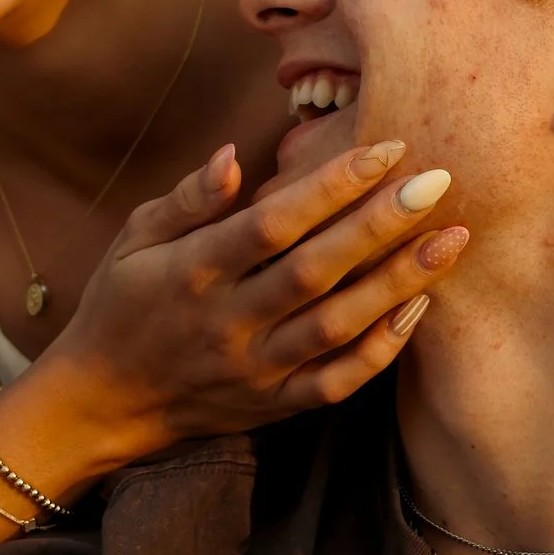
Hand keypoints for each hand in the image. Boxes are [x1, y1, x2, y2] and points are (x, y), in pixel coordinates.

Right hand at [33, 139, 467, 464]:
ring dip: (399, 282)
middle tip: (440, 181)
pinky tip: (418, 307)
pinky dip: (380, 350)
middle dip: (381, 224)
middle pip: (315, 271)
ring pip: (336, 328)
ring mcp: (253, 369)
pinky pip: (335, 383)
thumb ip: (189, 199)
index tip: (386, 148)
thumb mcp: (136, 238)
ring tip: (452, 240)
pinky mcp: (272, 405)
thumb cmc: (121, 302)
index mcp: (192, 272)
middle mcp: (227, 322)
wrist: (101, 404)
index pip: (272, 223)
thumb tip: (236, 154)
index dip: (330, 185)